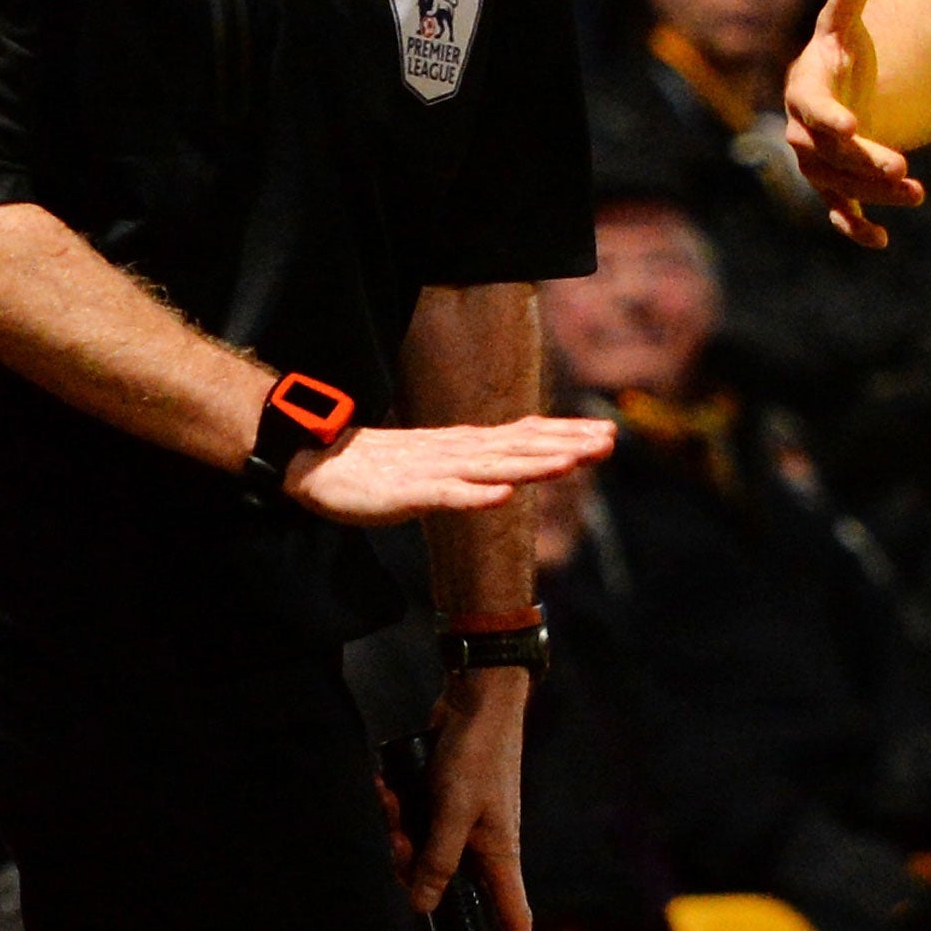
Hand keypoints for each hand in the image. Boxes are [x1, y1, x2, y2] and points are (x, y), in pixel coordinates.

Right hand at [286, 416, 613, 525]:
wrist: (320, 465)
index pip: (526, 435)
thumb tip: (520, 464)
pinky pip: (446, 496)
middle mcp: (458, 451)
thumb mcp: (442, 463)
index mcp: (467, 445)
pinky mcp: (408, 493)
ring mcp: (434, 470)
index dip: (566, 434)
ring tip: (573, 462)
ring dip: (534, 464)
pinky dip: (475, 496)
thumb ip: (480, 462)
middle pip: (520, 447)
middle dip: (567, 444)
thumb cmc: (383, 467)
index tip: (608, 434)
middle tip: (610, 441)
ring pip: (493, 467)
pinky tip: (503, 496)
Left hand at [411, 668, 536, 930]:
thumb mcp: (455, 811)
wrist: (476, 696)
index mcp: (499, 852)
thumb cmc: (478, 753)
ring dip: (400, 833)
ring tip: (390, 803)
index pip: (513, 911)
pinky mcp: (446, 799)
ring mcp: (464, 819)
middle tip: (397, 842)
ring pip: (424, 851)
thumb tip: (422, 905)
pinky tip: (386, 788)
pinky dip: (399, 809)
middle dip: (412, 869)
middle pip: (447, 882)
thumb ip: (439, 861)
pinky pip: (417, 821)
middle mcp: (484, 841)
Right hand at [784, 0, 922, 248]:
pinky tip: (883, 241)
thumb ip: (848, 0)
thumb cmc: (842, 51)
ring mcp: (816, 162)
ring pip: (838, 185)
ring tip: (918, 193)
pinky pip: (839, 211)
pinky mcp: (832, 185)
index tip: (851, 126)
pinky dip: (856, 227)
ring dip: (872, 195)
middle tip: (903, 168)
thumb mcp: (845, 24)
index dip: (829, 116)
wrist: (837, 84)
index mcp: (804, 87)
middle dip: (863, 162)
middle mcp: (802, 130)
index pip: (811, 106)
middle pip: (828, 153)